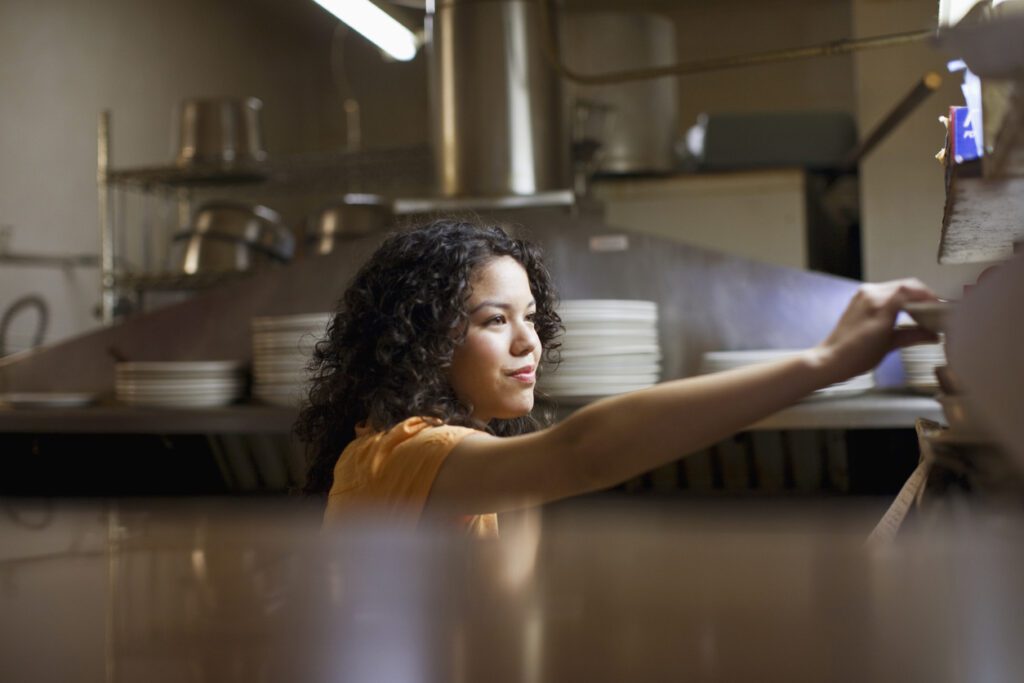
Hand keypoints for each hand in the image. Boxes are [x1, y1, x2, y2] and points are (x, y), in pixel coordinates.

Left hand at [814, 278, 938, 382]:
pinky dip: (898, 299)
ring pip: (896, 288)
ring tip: (924, 313)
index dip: (930, 296)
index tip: (942, 308)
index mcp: (879, 303)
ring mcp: (863, 295)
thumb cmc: (858, 355)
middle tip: (936, 311)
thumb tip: (936, 335)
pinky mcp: (859, 299)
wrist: (830, 359)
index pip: (911, 289)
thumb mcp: (890, 345)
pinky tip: (905, 312)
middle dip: (923, 296)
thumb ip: (914, 335)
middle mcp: (871, 293)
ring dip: (911, 297)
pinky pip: (885, 293)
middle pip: (905, 286)